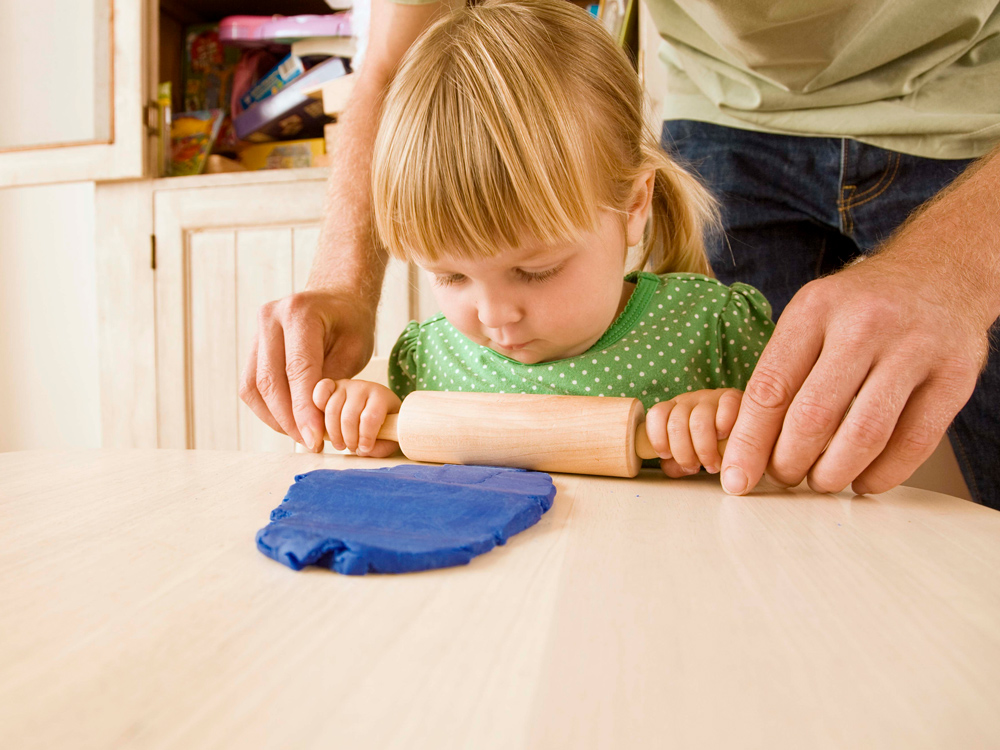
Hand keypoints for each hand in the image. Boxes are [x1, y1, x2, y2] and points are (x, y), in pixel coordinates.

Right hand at [239, 290, 375, 451]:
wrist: (335, 297)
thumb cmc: (350, 322)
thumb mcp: (355, 348)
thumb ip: (333, 380)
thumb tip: (314, 420)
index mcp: (299, 313)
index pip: (297, 370)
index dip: (304, 409)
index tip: (315, 438)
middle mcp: (270, 318)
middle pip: (270, 381)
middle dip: (289, 419)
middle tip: (311, 443)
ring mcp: (256, 331)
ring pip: (254, 387)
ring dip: (275, 418)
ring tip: (301, 435)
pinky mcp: (252, 347)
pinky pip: (251, 385)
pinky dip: (267, 409)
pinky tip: (288, 421)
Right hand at [312, 378, 401, 456]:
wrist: (375, 408)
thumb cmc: (383, 424)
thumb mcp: (389, 437)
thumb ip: (381, 447)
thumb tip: (361, 450)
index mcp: (381, 396)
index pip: (370, 417)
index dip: (365, 437)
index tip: (364, 448)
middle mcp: (362, 387)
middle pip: (348, 417)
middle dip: (348, 439)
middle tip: (352, 448)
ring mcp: (344, 386)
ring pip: (331, 411)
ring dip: (333, 433)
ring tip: (341, 444)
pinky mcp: (329, 387)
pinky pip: (319, 395)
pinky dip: (317, 409)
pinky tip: (322, 425)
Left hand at [645, 389, 742, 476]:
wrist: (750, 434)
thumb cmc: (716, 446)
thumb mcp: (693, 454)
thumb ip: (678, 462)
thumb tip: (670, 466)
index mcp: (676, 410)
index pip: (657, 415)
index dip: (659, 438)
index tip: (668, 456)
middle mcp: (692, 401)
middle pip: (676, 424)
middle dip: (684, 453)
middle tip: (696, 466)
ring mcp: (713, 398)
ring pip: (698, 422)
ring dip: (705, 449)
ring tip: (714, 463)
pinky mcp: (735, 398)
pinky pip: (725, 410)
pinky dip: (723, 428)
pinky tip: (727, 440)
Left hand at [721, 256, 988, 495]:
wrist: (941, 271)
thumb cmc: (862, 307)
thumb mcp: (810, 316)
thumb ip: (777, 372)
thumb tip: (739, 441)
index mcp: (815, 309)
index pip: (770, 388)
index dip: (749, 443)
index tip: (737, 478)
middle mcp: (864, 324)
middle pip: (813, 417)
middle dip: (789, 463)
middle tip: (784, 476)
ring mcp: (915, 349)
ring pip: (864, 435)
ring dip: (833, 474)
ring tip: (821, 480)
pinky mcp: (955, 376)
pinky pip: (913, 443)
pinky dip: (882, 474)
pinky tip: (864, 479)